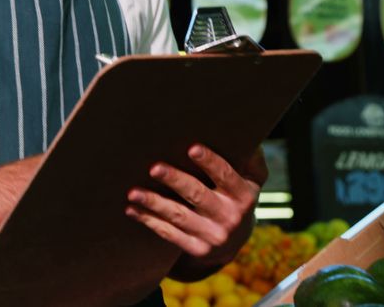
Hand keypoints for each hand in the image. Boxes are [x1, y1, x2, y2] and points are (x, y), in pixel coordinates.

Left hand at [125, 145, 267, 277]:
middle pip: (198, 195)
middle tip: (154, 168)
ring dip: (154, 203)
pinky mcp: (196, 248)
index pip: (225, 175)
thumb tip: (244, 134)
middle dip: (175, 180)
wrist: (232, 241)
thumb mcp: (251, 180)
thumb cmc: (235, 196)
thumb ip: (250, 158)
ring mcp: (213, 235)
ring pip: (179, 216)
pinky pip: (169, 234)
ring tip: (133, 192)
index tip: (191, 148)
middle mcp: (230, 217)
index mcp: (244, 195)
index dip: (209, 161)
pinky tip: (132, 209)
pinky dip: (149, 220)